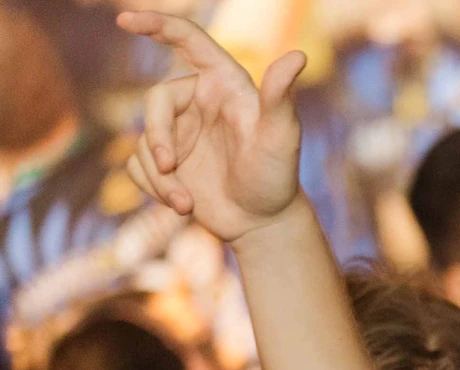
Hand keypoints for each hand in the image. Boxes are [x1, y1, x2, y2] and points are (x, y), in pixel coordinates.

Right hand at [116, 10, 306, 242]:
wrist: (264, 222)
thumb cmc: (277, 175)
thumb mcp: (280, 137)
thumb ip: (280, 97)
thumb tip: (298, 55)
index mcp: (223, 83)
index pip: (186, 39)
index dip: (155, 23)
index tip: (124, 19)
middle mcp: (196, 100)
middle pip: (155, 102)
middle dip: (157, 136)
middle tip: (170, 167)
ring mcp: (178, 131)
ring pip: (144, 142)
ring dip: (160, 177)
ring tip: (187, 205)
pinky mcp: (165, 159)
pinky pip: (137, 166)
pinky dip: (153, 188)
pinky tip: (183, 205)